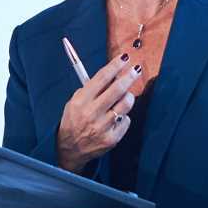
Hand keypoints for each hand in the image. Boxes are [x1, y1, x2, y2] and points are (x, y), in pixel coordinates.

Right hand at [56, 53, 142, 172]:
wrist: (70, 149)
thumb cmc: (73, 120)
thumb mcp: (74, 102)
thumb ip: (91, 89)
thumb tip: (112, 75)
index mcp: (81, 101)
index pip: (101, 78)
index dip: (115, 66)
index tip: (124, 58)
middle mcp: (91, 113)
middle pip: (117, 89)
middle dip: (129, 76)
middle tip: (136, 69)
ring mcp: (103, 127)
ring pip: (126, 104)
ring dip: (129, 96)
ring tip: (126, 96)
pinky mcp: (112, 139)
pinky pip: (126, 120)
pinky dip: (123, 116)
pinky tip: (116, 118)